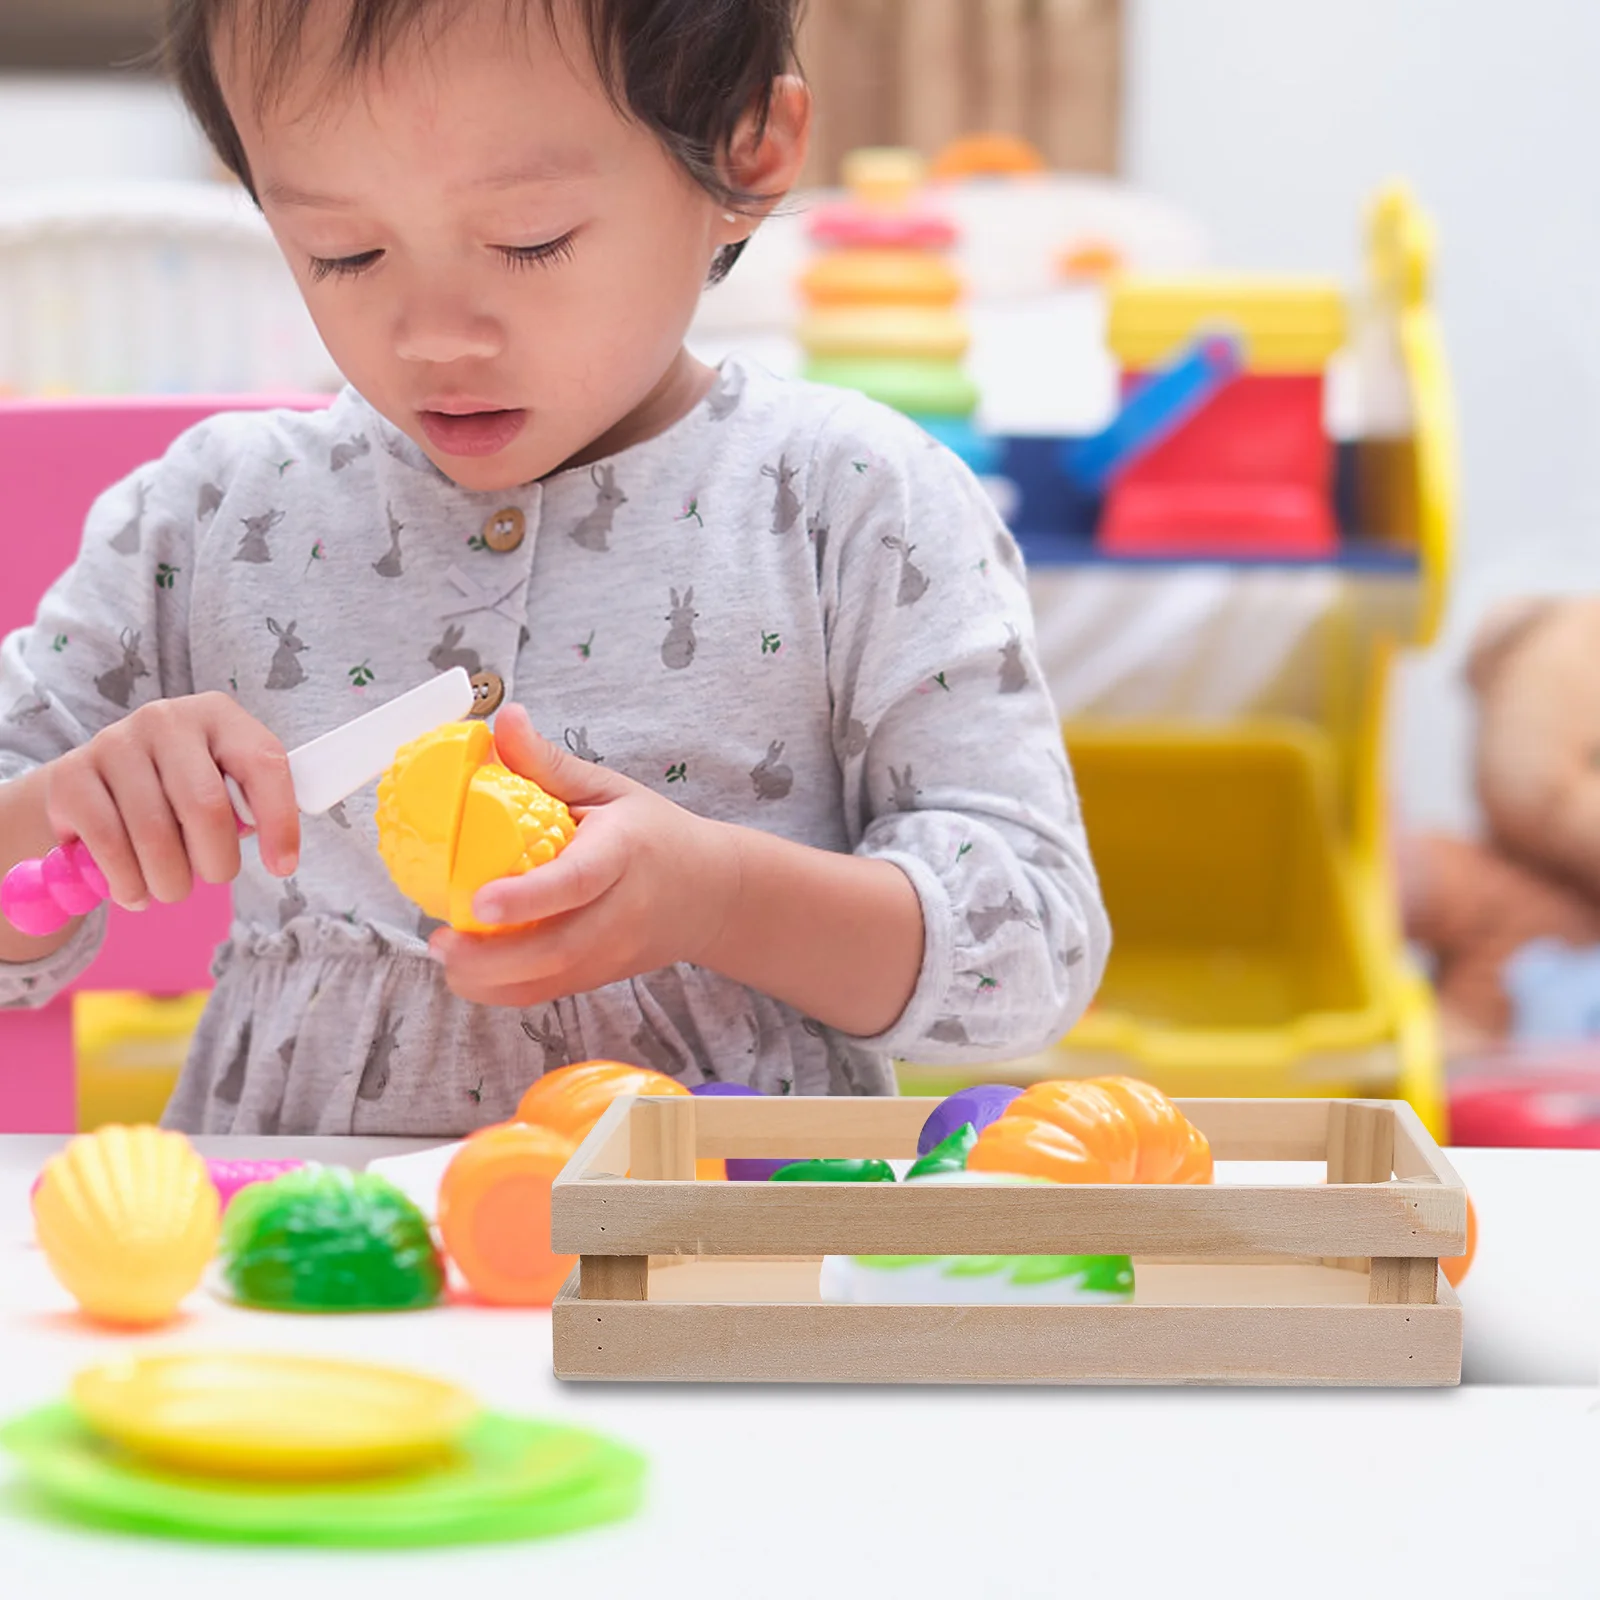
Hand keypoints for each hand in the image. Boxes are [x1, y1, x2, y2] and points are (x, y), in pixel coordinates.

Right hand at [40, 692, 297, 908]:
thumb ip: (254, 806)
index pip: (263, 763)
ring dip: (170, 882)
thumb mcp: (225, 784)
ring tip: (171, 888)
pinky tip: (135, 891)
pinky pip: (109, 845)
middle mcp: (166, 720)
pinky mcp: (71, 776)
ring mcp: (115, 743)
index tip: (282, 866)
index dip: (279, 821)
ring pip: (155, 833)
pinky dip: (128, 882)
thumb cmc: (180, 790)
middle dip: (217, 862)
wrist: (97, 785)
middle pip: (206, 806)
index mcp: (218, 716)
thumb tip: (280, 855)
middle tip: (214, 877)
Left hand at [430, 703, 739, 1008]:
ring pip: (547, 982)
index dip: (527, 896)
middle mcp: (622, 912)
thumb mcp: (609, 789)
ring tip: (446, 957)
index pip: (576, 881)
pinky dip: (502, 990)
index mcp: (623, 853)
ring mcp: (613, 954)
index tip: (478, 900)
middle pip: (557, 948)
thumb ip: (548, 763)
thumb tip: (501, 720)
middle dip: (490, 957)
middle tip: (440, 941)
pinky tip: (471, 969)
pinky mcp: (600, 978)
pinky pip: (546, 994)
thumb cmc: (655, 834)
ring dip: (488, 980)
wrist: (711, 894)